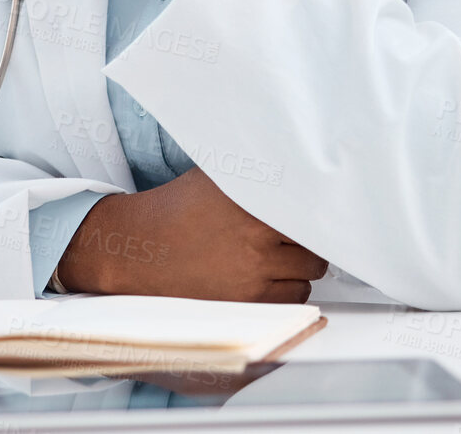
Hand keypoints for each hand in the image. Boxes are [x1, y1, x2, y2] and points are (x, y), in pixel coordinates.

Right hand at [54, 167, 328, 302]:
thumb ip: (254, 172)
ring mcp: (253, 273)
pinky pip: (293, 299)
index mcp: (251, 201)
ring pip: (309, 274)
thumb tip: (291, 159)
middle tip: (294, 233)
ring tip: (279, 255)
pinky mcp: (246, 302)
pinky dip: (290, 289)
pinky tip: (272, 276)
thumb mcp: (213, 177)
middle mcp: (256, 237)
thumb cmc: (174, 209)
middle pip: (315, 243)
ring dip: (301, 266)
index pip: (309, 206)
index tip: (322, 208)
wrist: (138, 247)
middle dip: (308, 239)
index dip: (317, 209)